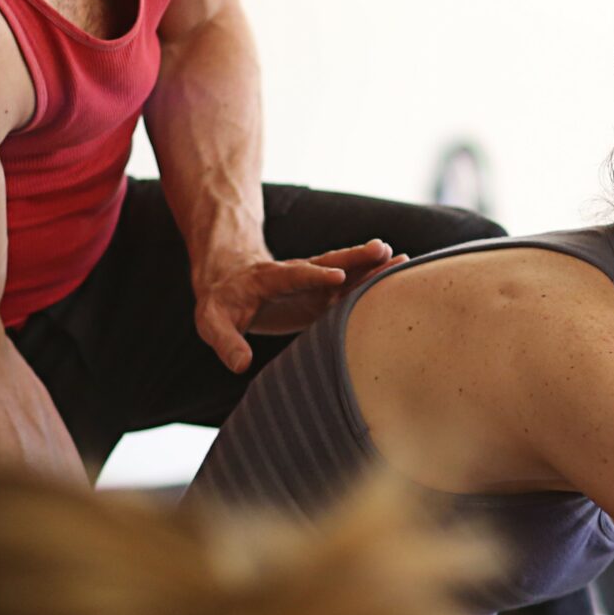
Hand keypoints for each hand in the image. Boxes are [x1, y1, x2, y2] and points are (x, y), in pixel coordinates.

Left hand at [192, 240, 404, 372]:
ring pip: (345, 271)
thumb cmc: (221, 303)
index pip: (294, 275)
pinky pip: (350, 287)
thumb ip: (225, 342)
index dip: (314, 276)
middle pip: (328, 263)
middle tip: (382, 249)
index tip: (337, 278)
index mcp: (268, 278)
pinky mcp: (323, 295)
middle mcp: (297, 275)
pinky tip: (397, 277)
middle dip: (354, 258)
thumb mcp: (211, 323)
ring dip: (371, 265)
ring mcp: (313, 283)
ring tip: (401, 258)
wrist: (231, 281)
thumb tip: (241, 365)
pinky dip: (372, 281)